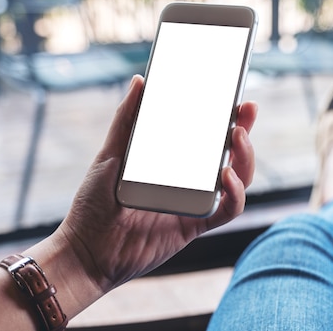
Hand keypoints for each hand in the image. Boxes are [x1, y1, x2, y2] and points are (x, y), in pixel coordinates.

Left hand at [55, 75, 257, 291]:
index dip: (228, 117)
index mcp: (173, 161)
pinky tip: (226, 177)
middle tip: (246, 112)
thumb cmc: (94, 203)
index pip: (208, 135)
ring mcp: (195, 202)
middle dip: (245, 131)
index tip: (237, 98)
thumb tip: (140, 81)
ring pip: (237, 178)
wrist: (86, 251)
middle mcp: (190, 180)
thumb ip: (125, 119)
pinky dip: (236, 194)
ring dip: (245, 158)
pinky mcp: (196, 225)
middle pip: (230, 153)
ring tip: (236, 139)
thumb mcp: (110, 155)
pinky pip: (228, 210)